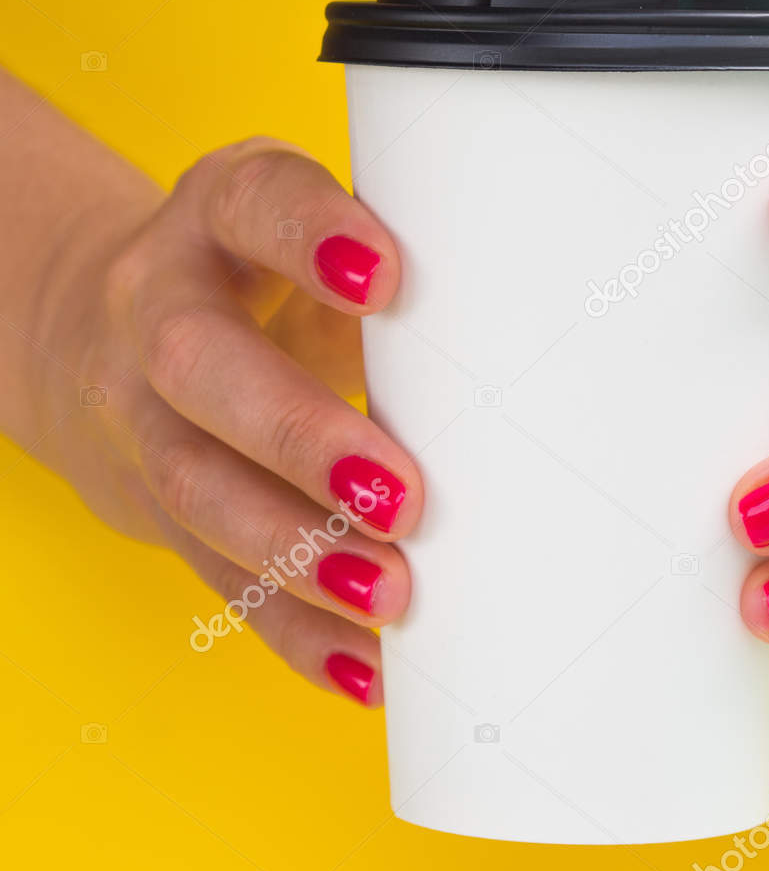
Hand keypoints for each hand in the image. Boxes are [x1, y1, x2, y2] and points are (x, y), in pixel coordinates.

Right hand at [40, 137, 422, 705]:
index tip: (386, 278)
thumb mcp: (317, 236)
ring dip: (295, 552)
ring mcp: (140, 413)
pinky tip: (365, 667)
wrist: (109, 332)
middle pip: (200, 366)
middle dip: (300, 435)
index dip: (308, 233)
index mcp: (217, 214)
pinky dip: (293, 631)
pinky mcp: (150, 508)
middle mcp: (157, 307)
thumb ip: (403, 271)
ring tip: (390, 596)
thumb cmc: (267, 276)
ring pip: (195, 488)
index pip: (252, 203)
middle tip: (400, 496)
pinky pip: (215, 578)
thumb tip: (557, 349)